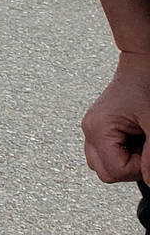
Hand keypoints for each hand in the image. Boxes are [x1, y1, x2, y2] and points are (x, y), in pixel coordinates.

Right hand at [84, 50, 149, 182]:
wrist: (143, 62)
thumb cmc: (147, 83)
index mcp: (98, 129)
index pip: (114, 170)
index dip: (139, 169)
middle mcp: (89, 130)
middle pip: (104, 172)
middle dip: (131, 168)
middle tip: (148, 152)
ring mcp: (93, 128)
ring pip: (103, 164)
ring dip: (126, 161)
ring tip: (142, 142)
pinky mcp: (100, 127)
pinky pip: (106, 152)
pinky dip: (123, 152)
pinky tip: (137, 139)